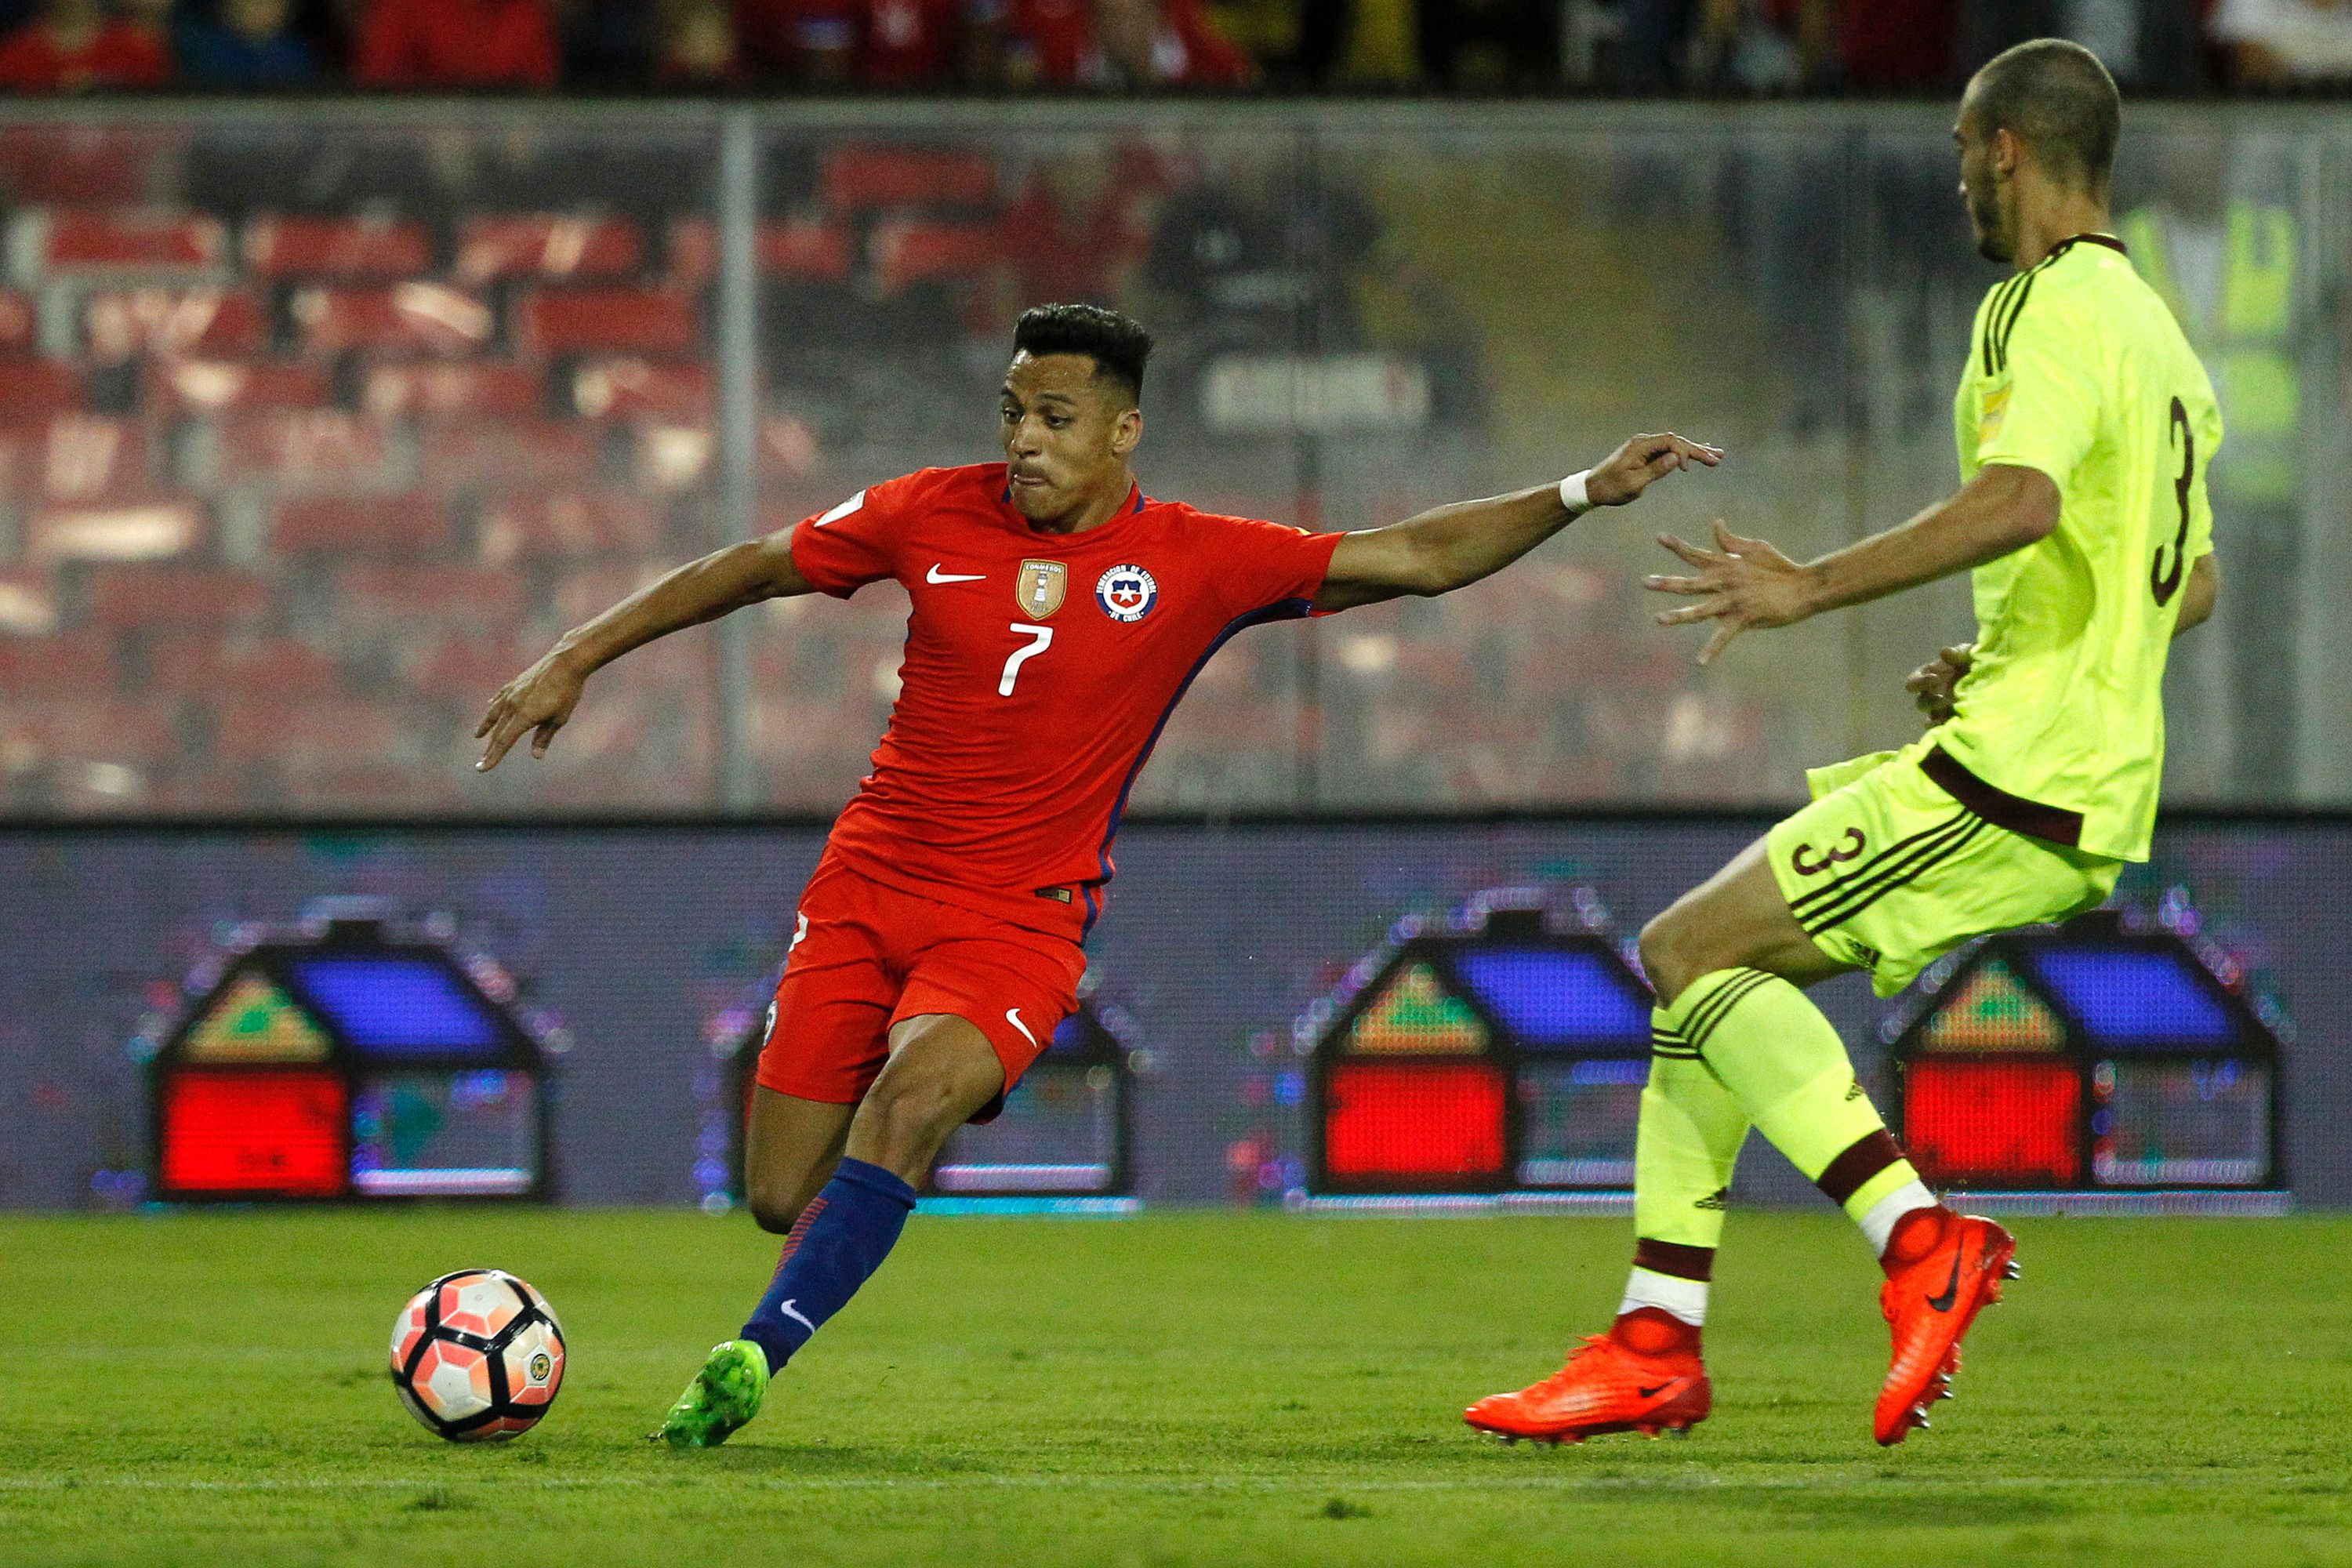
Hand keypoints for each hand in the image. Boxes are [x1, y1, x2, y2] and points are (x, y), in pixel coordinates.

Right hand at [476, 649, 589, 771]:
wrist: (566, 661)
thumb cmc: (567, 692)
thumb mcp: (559, 718)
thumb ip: (545, 737)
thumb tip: (536, 756)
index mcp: (523, 716)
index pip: (504, 742)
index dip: (493, 757)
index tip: (481, 768)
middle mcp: (513, 705)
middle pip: (498, 732)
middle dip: (490, 749)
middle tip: (480, 763)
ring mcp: (512, 692)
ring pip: (495, 713)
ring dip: (486, 726)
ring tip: (477, 735)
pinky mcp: (515, 683)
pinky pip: (500, 697)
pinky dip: (494, 705)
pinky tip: (490, 706)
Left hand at [1583, 431, 1723, 507]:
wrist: (1592, 488)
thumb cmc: (1610, 488)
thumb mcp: (1632, 484)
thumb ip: (1655, 470)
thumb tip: (1676, 459)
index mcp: (1640, 446)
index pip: (1670, 442)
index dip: (1683, 452)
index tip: (1686, 469)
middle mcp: (1644, 442)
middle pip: (1676, 441)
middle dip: (1697, 450)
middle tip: (1717, 459)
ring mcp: (1645, 447)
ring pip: (1675, 445)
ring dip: (1695, 451)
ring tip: (1717, 455)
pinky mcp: (1646, 453)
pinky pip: (1669, 450)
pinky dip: (1684, 453)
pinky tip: (1699, 453)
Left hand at [1643, 519, 1817, 664]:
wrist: (1803, 587)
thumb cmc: (1780, 567)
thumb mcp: (1755, 548)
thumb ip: (1731, 541)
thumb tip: (1715, 524)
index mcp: (1726, 566)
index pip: (1696, 554)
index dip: (1677, 546)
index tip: (1659, 537)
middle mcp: (1725, 582)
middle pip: (1690, 583)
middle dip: (1666, 582)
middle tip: (1645, 582)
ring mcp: (1733, 601)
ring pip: (1700, 610)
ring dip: (1679, 615)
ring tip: (1658, 619)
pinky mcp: (1744, 618)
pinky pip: (1724, 636)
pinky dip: (1713, 650)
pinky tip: (1700, 662)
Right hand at [1904, 643, 1973, 725]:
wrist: (1996, 674)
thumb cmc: (1975, 660)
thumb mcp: (1968, 652)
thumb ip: (1957, 653)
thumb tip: (1944, 652)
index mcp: (1929, 677)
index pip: (1912, 683)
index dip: (1919, 682)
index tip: (1935, 678)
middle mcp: (1932, 694)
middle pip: (1921, 703)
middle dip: (1930, 702)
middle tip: (1944, 699)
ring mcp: (1942, 708)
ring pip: (1931, 717)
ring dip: (1937, 716)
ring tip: (1950, 713)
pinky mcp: (1953, 718)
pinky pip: (1942, 726)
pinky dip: (1945, 726)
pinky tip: (1954, 723)